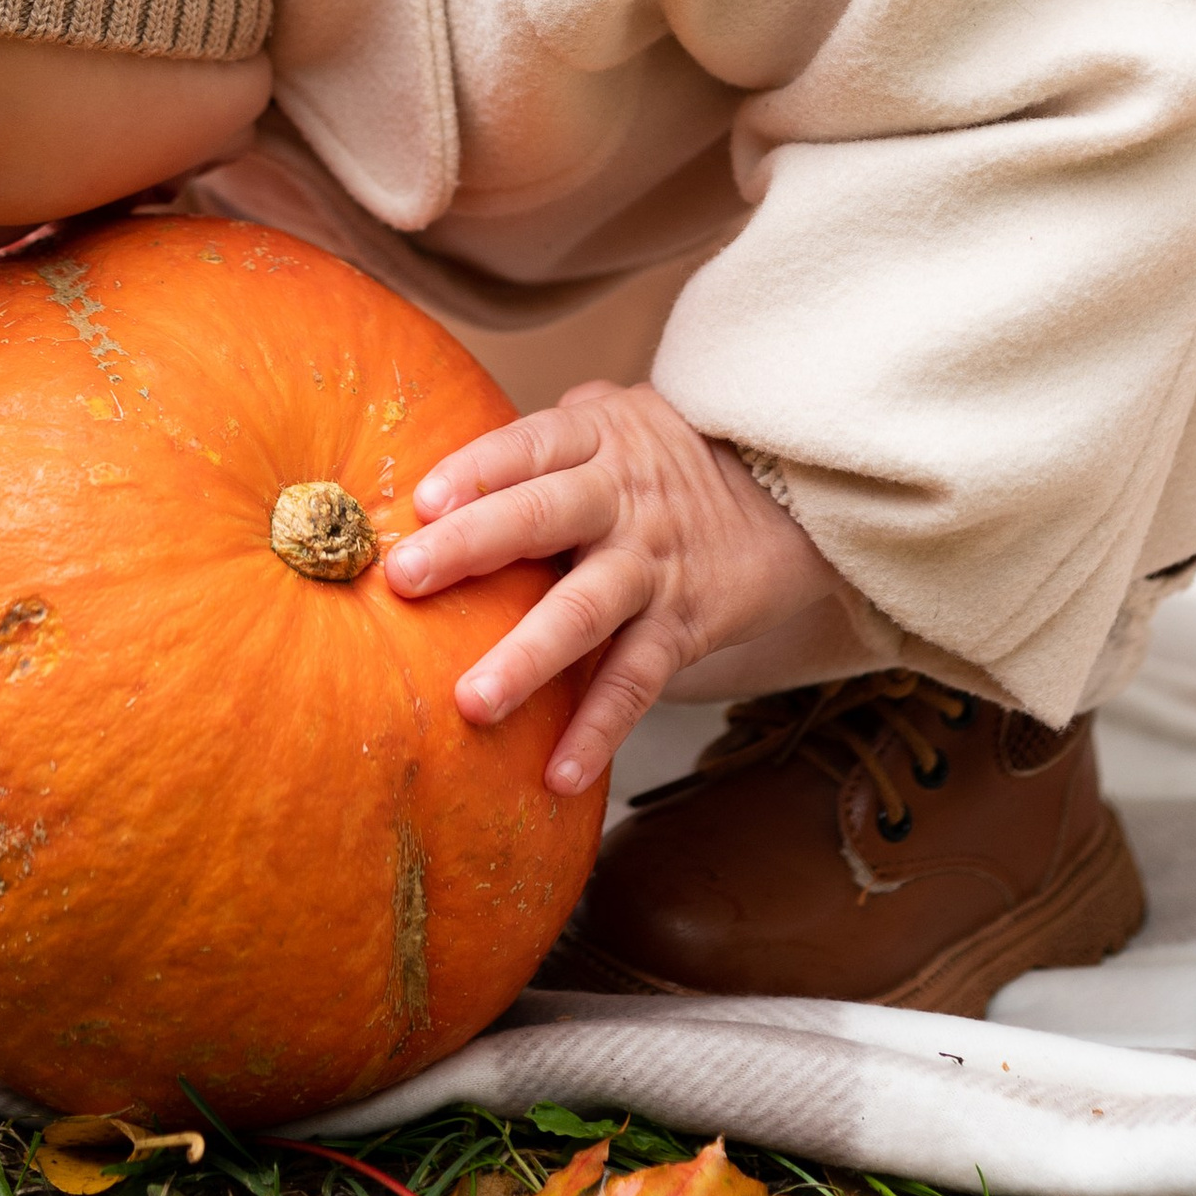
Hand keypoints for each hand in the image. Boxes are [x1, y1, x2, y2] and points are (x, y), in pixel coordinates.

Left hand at [383, 379, 842, 796]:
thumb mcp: (615, 420)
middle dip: (470, 547)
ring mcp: (652, 564)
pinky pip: (636, 681)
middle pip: (541, 515)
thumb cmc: (671, 457)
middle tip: (404, 578)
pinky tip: (559, 775)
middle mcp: (621, 497)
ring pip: (584, 610)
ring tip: (472, 703)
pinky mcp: (683, 625)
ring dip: (526, 658)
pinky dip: (599, 730)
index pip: (528, 445)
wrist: (792, 490)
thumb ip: (543, 439)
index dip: (475, 468)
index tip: (421, 501)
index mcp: (596, 439)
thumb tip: (445, 469)